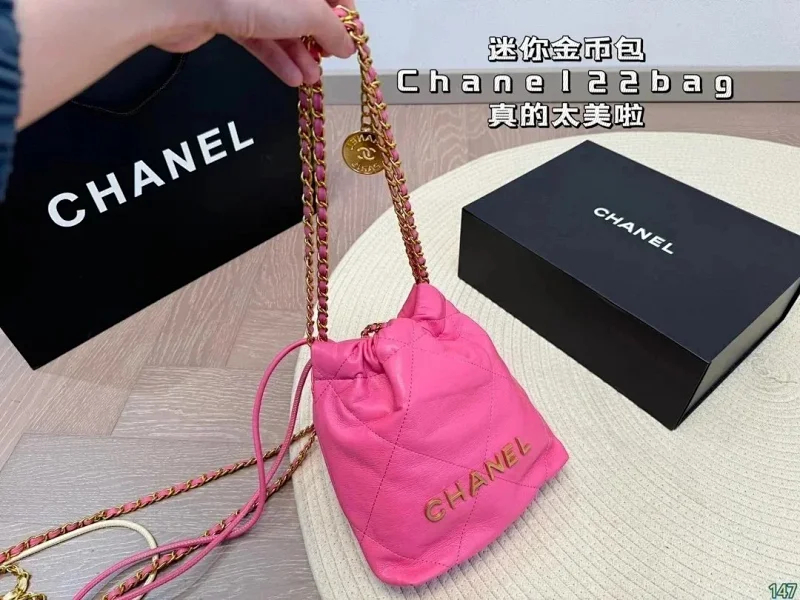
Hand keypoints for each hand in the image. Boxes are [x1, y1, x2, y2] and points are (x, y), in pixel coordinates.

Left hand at [155, 0, 356, 86]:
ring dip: (300, 55)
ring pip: (282, 27)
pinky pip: (260, 39)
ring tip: (311, 78)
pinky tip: (292, 78)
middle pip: (304, 10)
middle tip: (329, 60)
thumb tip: (348, 46)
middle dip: (319, 39)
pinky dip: (277, 59)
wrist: (185, 2)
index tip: (349, 37)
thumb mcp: (307, 13)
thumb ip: (333, 30)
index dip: (342, 14)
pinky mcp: (228, 16)